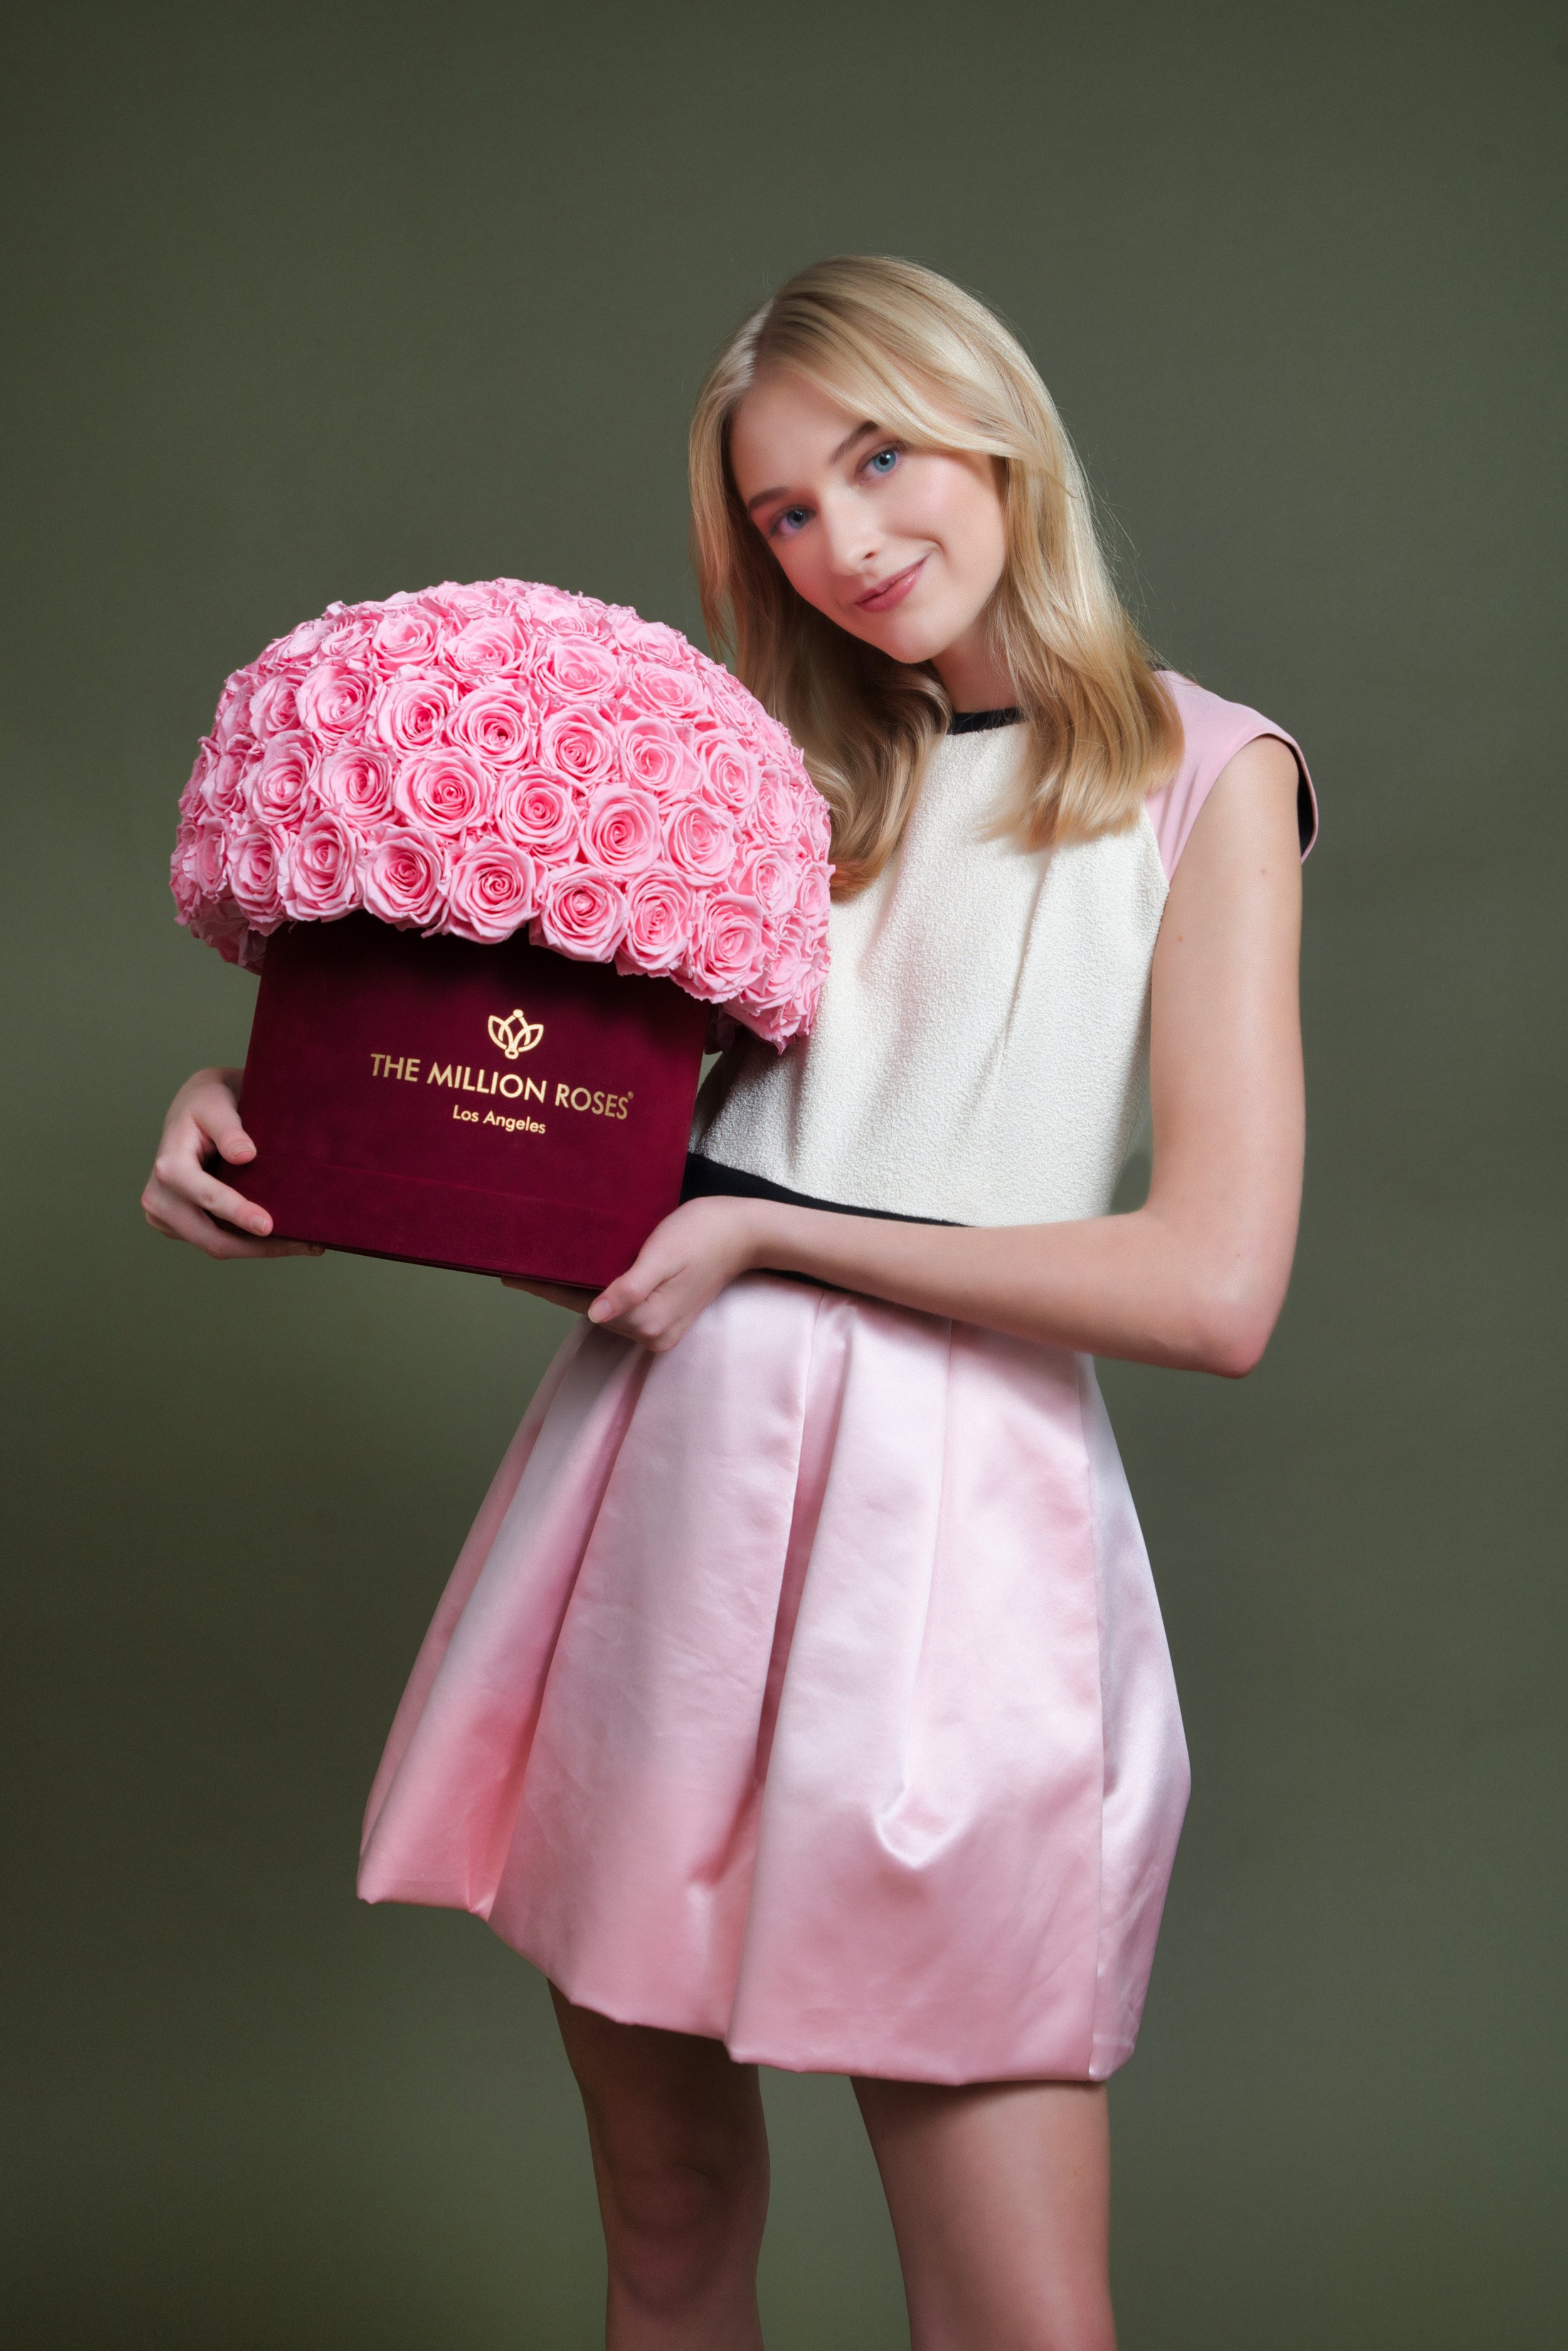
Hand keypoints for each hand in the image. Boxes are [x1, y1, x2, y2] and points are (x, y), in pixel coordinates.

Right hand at [141, 1066, 321, 1260]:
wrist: (195, 1109)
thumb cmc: (208, 1103)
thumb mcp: (217, 1105)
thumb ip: (229, 1129)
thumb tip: (245, 1156)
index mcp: (168, 1168)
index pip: (207, 1198)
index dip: (238, 1214)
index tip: (269, 1225)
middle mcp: (159, 1198)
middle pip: (212, 1238)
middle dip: (259, 1246)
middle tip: (308, 1244)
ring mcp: (167, 1216)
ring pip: (218, 1246)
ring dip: (261, 1249)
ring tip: (306, 1244)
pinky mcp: (180, 1226)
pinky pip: (218, 1241)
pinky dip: (251, 1244)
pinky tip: (285, 1239)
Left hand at [510, 1195, 768, 1352]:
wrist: (743, 1233)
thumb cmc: (703, 1233)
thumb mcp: (664, 1255)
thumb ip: (630, 1288)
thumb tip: (595, 1315)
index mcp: (647, 1319)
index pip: (581, 1303)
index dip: (545, 1288)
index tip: (509, 1275)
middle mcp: (651, 1334)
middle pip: (590, 1310)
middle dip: (558, 1288)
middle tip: (519, 1266)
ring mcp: (659, 1331)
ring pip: (604, 1310)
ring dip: (577, 1290)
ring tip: (544, 1268)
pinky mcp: (665, 1319)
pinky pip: (621, 1309)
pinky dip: (600, 1293)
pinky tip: (583, 1274)